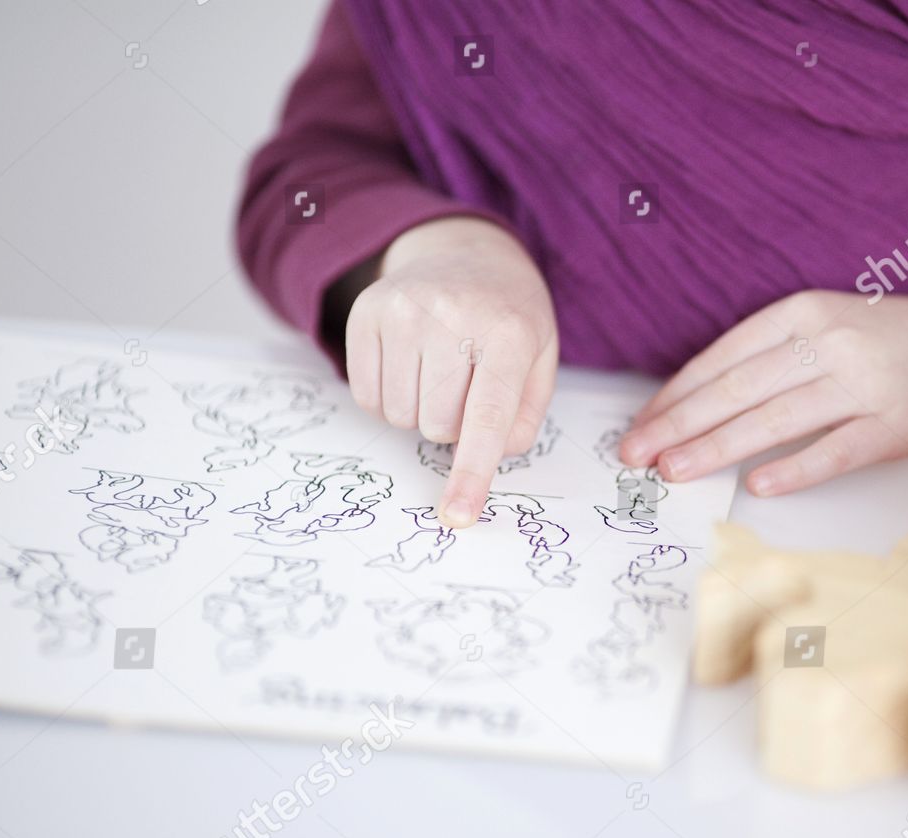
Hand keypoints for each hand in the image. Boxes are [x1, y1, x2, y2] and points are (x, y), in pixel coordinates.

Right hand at [345, 217, 557, 527]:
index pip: (487, 417)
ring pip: (398, 416)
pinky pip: (365, 397)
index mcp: (509, 333)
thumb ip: (525, 418)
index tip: (457, 515)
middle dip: (451, 425)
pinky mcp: (367, 312)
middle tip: (466, 384)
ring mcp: (403, 310)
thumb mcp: (541, 360)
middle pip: (436, 426)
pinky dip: (387, 396)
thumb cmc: (509, 318)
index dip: (472, 472)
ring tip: (438, 371)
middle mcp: (452, 316)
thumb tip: (487, 458)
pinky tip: (409, 364)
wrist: (466, 251)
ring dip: (418, 411)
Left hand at [620, 286, 907, 495]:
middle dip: (679, 424)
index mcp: (804, 312)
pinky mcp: (895, 426)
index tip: (641, 424)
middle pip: (739, 389)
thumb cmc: (888, 340)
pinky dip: (795, 468)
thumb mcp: (824, 325)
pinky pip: (835, 451)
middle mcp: (831, 343)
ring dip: (717, 448)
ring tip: (674, 470)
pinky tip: (757, 484)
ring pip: (775, 419)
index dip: (676, 395)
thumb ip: (768, 355)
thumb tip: (695, 403)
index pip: (724, 358)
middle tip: (636, 453)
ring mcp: (865, 385)